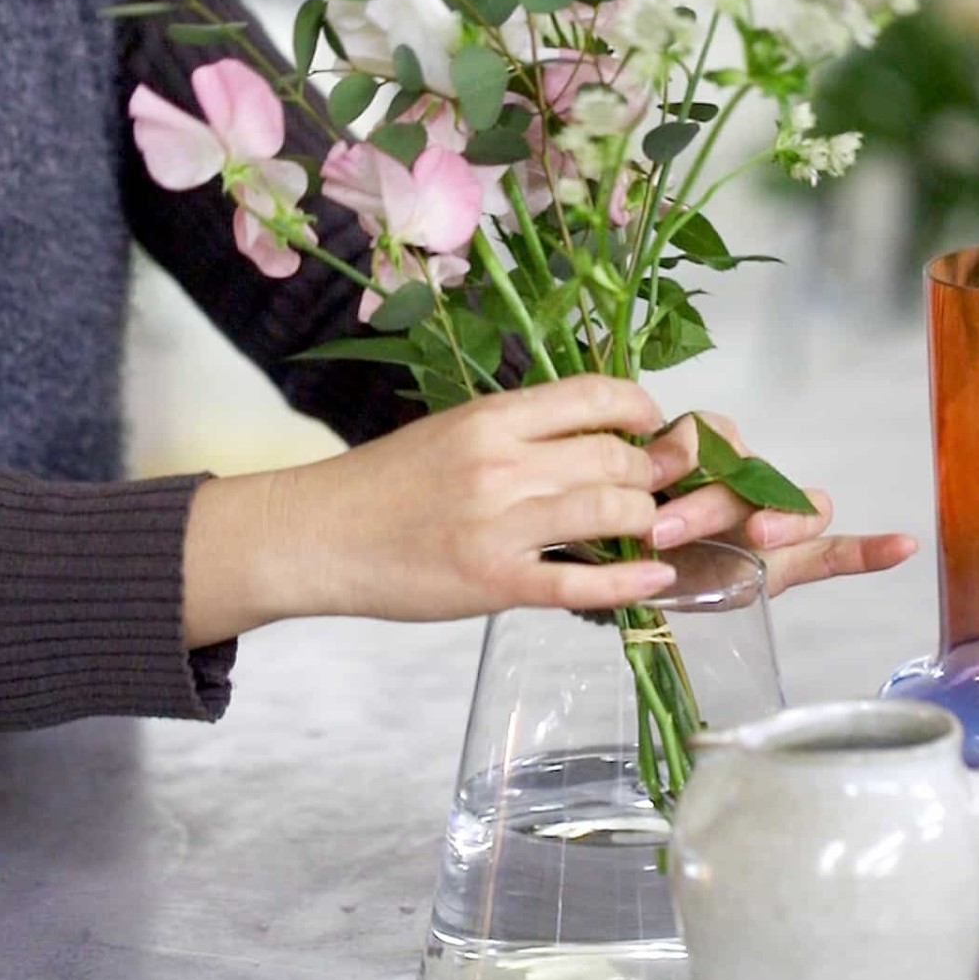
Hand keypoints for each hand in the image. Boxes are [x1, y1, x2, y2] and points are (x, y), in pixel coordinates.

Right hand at [183, 376, 678, 643]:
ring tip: (651, 531)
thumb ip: (519, 431)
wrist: (317, 536)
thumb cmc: (385, 484)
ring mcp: (499, 525)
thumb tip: (592, 433)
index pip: (596, 396)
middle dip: (653, 474)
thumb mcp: (453, 432)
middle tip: (661, 488)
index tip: (653, 426)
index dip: (642, 410)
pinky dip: (631, 583)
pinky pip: (582, 582)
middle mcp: (501, 464)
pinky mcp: (494, 582)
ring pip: (613, 513)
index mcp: (491, 418)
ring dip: (646, 523)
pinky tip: (656, 579)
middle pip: (617, 458)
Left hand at [643, 411, 916, 595]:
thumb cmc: (626, 528)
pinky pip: (833, 553)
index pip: (705, 432)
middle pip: (745, 473)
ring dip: (781, 517)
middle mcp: (740, 480)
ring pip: (792, 504)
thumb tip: (639, 481)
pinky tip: (904, 545)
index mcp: (698, 457)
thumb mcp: (619, 501)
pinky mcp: (788, 563)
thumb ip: (630, 486)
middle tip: (661, 531)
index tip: (650, 478)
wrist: (631, 576)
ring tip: (759, 535)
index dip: (683, 448)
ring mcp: (770, 521)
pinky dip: (867, 551)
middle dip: (704, 501)